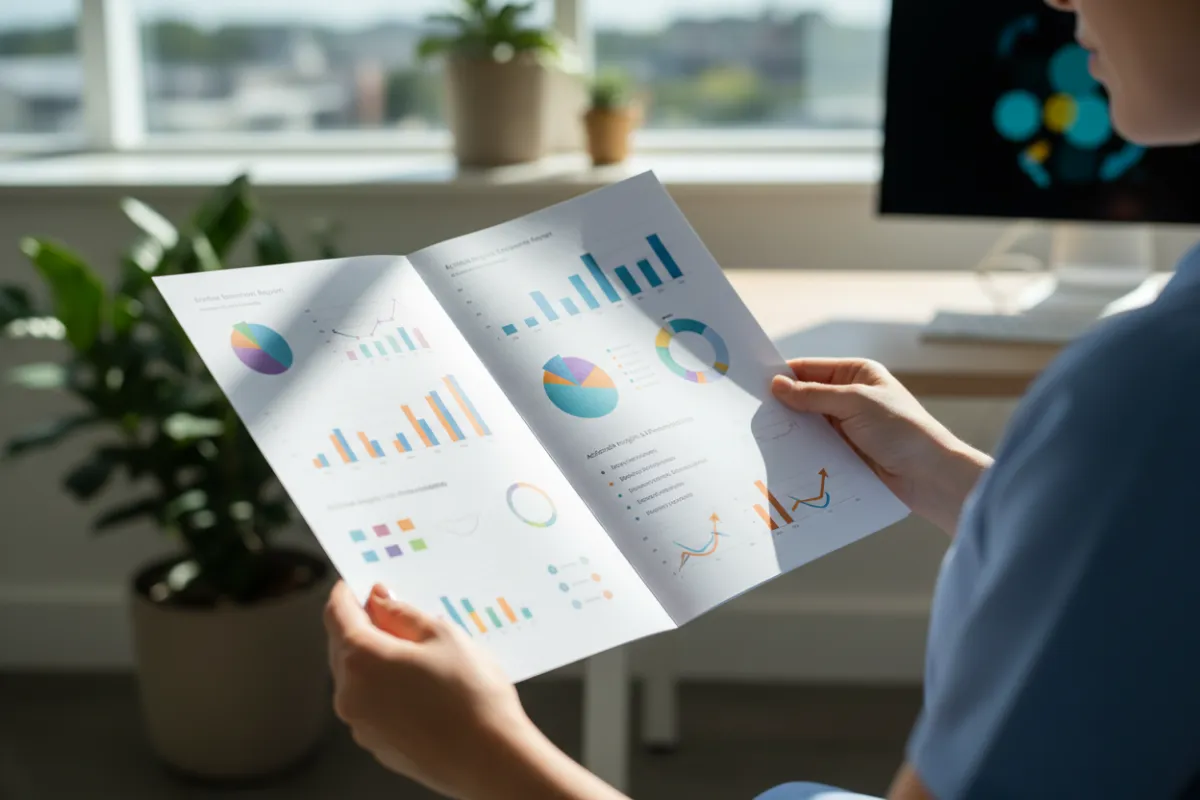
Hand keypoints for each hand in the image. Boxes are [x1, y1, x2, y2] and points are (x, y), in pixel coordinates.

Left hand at [324, 582, 628, 799]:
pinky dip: (383, 687)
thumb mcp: (443, 636)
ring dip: (374, 658)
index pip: (337, 615)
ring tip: (415, 651)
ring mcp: (360, 723)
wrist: (491, 758)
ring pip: (356, 677)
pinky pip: (370, 704)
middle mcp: (350, 693)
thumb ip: (402, 614)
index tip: (355, 583)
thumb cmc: (472, 695)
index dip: (346, 593)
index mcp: (361, 659)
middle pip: (342, 646)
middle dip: (362, 625)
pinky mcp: (375, 744)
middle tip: (392, 611)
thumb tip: (379, 600)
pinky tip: (418, 685)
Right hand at [771, 358, 991, 534]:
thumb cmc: (902, 430)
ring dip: (788, 431)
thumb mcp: (856, 403)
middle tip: (747, 413)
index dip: (782, 375)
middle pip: (804, 397)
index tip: (751, 383)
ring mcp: (846, 427)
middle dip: (781, 405)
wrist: (929, 477)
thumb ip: (814, 395)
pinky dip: (798, 451)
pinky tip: (778, 455)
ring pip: (806, 425)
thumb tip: (777, 385)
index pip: (809, 369)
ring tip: (757, 436)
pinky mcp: (843, 454)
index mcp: (856, 374)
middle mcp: (849, 398)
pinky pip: (813, 448)